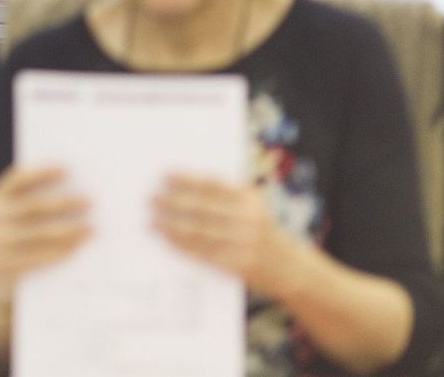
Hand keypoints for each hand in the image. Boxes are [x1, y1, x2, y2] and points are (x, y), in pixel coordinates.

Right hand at [0, 165, 89, 302]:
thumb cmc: (17, 231)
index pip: (19, 179)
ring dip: (69, 230)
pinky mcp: (8, 264)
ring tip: (91, 228)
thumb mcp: (16, 211)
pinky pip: (39, 257)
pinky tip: (78, 247)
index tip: (67, 169)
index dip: (41, 173)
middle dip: (63, 203)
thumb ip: (35, 197)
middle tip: (89, 201)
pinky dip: (61, 252)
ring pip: (40, 234)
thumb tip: (74, 185)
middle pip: (33, 207)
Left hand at [152, 174, 298, 297]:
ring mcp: (244, 243)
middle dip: (173, 202)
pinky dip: (182, 246)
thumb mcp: (254, 207)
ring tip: (152, 221)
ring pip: (199, 231)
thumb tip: (183, 185)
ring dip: (172, 226)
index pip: (213, 184)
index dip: (187, 178)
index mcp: (250, 199)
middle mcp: (248, 218)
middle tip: (150, 198)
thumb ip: (226, 196)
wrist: (293, 269)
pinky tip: (167, 240)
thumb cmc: (262, 231)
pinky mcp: (239, 264)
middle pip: (202, 207)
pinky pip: (204, 253)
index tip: (164, 175)